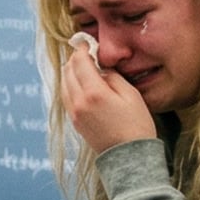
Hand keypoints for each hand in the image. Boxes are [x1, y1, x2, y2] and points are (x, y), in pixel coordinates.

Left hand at [60, 38, 154, 153]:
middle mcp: (79, 103)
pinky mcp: (75, 122)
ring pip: (64, 84)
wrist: (129, 157)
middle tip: (85, 51)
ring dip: (70, 71)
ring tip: (81, 65)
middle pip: (68, 72)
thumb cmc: (136, 125)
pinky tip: (80, 82)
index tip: (87, 42)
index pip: (80, 63)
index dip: (82, 49)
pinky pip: (66, 97)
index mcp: (93, 93)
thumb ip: (112, 77)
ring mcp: (74, 113)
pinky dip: (70, 85)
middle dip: (75, 59)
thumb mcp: (130, 95)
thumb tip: (100, 69)